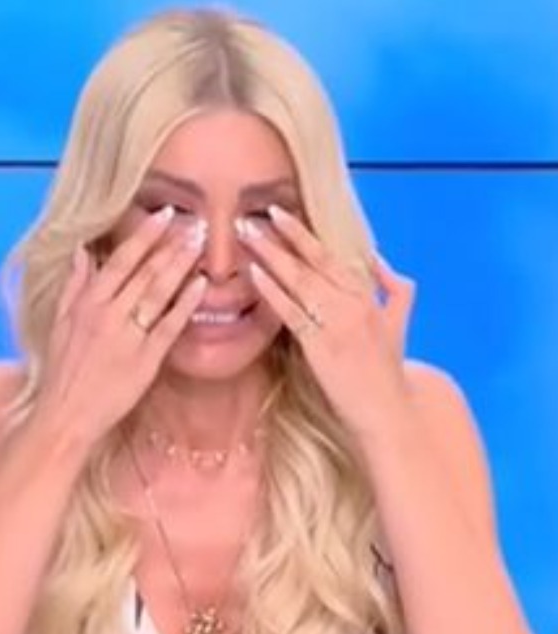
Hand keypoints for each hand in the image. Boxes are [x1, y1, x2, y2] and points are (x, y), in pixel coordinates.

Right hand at [31, 205, 208, 445]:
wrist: (65, 415)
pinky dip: (186, 303)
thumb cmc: (62, 371)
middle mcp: (108, 316)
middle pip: (145, 272)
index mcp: (87, 304)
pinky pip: (170, 326)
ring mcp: (128, 337)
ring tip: (201, 244)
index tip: (164, 214)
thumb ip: (74, 285)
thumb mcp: (60, 323)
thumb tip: (83, 251)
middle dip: (171, 244)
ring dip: (181, 265)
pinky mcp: (145, 360)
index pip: (120, 260)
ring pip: (159, 293)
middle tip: (196, 222)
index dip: (144, 235)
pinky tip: (202, 285)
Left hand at [240, 205, 415, 433]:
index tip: (277, 213)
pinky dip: (273, 291)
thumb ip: (393, 288)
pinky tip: (254, 274)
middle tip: (251, 214)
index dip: (303, 234)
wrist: (392, 410)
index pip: (330, 256)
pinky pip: (292, 313)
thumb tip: (378, 259)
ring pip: (300, 280)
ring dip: (270, 255)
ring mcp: (338, 324)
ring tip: (245, 234)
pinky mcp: (322, 347)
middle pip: (313, 261)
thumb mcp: (399, 322)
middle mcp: (353, 304)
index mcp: (367, 296)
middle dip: (282, 235)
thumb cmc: (388, 369)